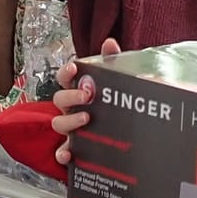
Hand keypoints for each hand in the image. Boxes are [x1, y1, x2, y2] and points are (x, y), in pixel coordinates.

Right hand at [49, 37, 120, 164]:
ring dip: (69, 120)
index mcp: (81, 90)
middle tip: (88, 95)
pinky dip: (62, 153)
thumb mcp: (122, 82)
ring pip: (58, 124)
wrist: (138, 140)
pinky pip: (62, 152)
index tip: (74, 68)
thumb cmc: (123, 105)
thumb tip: (110, 43)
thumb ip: (115, 62)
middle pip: (59, 99)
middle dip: (71, 95)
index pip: (65, 78)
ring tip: (86, 119)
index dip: (66, 72)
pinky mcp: (77, 150)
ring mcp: (73, 129)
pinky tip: (70, 154)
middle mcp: (73, 109)